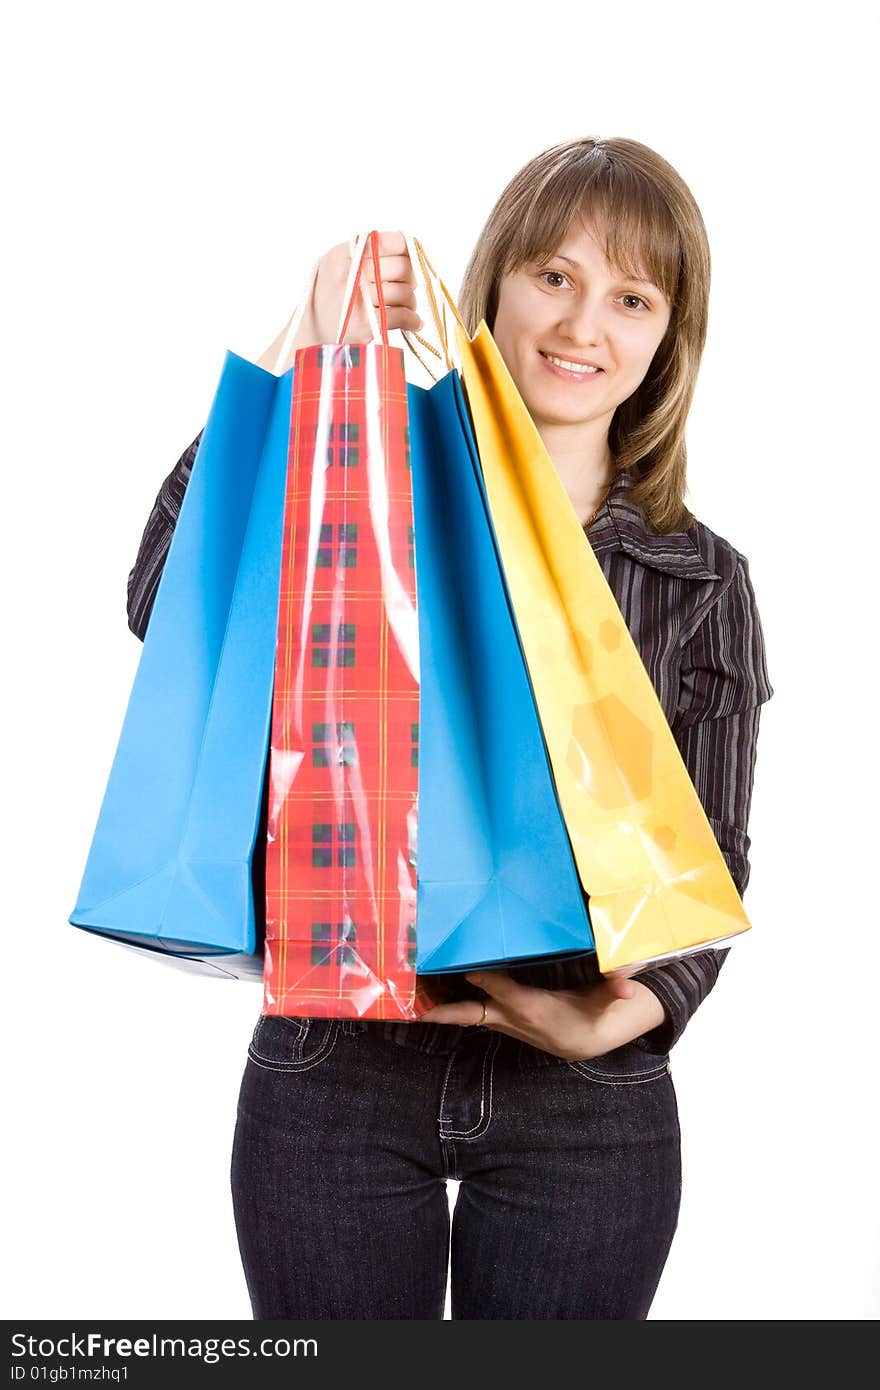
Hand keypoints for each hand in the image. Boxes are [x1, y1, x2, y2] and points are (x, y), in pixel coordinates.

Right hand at [258, 230, 422, 371]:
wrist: (312, 334)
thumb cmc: (329, 299)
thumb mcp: (336, 265)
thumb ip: (364, 253)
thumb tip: (408, 249)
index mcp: (342, 254)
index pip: (387, 241)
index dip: (407, 249)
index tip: (410, 259)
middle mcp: (349, 273)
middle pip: (401, 267)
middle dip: (412, 277)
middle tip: (410, 285)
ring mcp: (357, 299)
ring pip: (404, 292)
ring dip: (412, 301)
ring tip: (408, 306)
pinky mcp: (366, 323)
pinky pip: (402, 315)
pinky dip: (413, 320)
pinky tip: (414, 322)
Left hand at [419, 970, 666, 1061]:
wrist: (584, 1039)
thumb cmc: (590, 1010)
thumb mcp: (600, 996)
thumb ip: (614, 987)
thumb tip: (629, 989)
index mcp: (535, 1008)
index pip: (505, 991)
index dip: (485, 978)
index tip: (464, 963)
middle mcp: (513, 1018)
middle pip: (472, 1012)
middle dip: (444, 1009)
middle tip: (415, 1004)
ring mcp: (504, 1021)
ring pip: (466, 1012)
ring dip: (440, 1004)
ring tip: (412, 989)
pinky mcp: (500, 1020)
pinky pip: (471, 1010)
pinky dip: (452, 1003)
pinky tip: (432, 992)